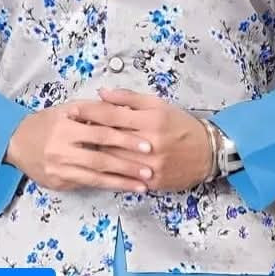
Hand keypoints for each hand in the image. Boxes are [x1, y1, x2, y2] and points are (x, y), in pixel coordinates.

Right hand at [5, 100, 152, 192]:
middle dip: (128, 165)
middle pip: (101, 159)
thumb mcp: (68, 108)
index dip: (126, 140)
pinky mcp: (58, 183)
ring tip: (143, 185)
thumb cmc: (48, 121)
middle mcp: (61, 150)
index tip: (146, 144)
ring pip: (95, 178)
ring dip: (121, 182)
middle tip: (150, 169)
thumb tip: (123, 110)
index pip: (102, 134)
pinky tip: (123, 187)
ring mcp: (59, 169)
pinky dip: (107, 186)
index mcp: (66, 127)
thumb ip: (94, 110)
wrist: (16, 142)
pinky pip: (87, 185)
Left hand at [69, 87, 213, 190]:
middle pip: (110, 138)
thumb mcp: (158, 104)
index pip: (113, 115)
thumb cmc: (180, 124)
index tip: (72, 111)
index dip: (90, 112)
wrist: (207, 152)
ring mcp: (151, 165)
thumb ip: (129, 98)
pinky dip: (109, 172)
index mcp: (151, 119)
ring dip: (94, 154)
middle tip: (67, 130)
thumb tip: (102, 93)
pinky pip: (125, 178)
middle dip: (87, 134)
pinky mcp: (152, 182)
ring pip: (114, 160)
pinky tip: (95, 168)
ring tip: (77, 149)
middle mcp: (150, 142)